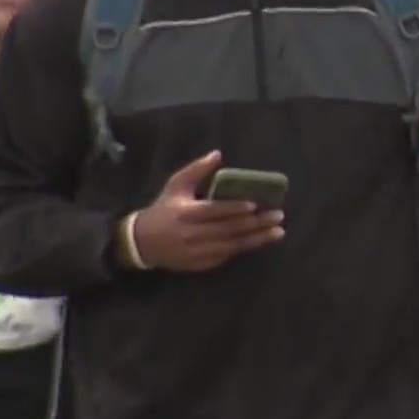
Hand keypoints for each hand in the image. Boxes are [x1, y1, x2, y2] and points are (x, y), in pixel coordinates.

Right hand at [128, 151, 283, 271]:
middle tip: (277, 217)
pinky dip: (243, 249)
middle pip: (228, 229)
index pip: (214, 211)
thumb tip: (218, 154)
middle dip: (255, 224)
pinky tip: (260, 242)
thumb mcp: (176, 185)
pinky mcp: (201, 265)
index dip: (234, 209)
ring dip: (256, 239)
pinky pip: (226, 256)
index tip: (254, 205)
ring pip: (231, 246)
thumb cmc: (164, 209)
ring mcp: (197, 252)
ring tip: (277, 232)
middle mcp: (192, 234)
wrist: (141, 243)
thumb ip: (197, 170)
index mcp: (186, 213)